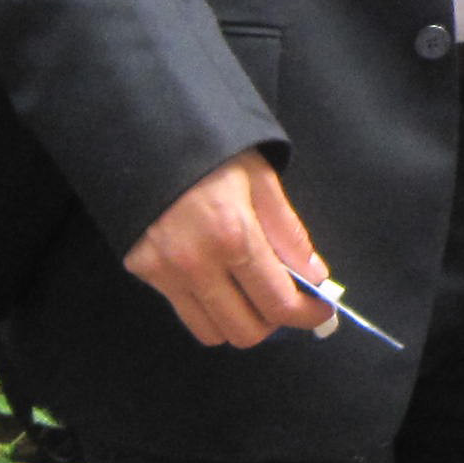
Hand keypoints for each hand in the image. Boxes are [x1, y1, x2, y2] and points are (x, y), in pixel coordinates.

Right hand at [123, 150, 334, 348]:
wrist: (147, 131)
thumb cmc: (212, 149)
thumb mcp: (261, 179)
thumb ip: (288, 233)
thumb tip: (314, 276)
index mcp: (233, 236)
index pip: (278, 303)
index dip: (307, 315)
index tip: (321, 310)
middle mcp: (196, 264)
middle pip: (245, 331)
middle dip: (273, 321)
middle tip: (284, 298)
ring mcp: (164, 272)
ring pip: (211, 331)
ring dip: (238, 320)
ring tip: (250, 291)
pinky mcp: (142, 271)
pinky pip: (184, 311)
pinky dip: (208, 307)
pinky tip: (218, 279)